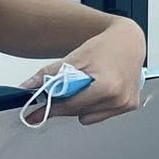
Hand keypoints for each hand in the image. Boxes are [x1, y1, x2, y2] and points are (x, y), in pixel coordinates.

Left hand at [23, 17, 145, 125]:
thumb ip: (50, 74)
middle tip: (62, 91)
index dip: (51, 108)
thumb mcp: (75, 57)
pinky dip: (95, 105)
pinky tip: (99, 90)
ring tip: (87, 87)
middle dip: (66, 104)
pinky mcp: (130, 105)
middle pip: (78, 113)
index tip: (35, 116)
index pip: (70, 106)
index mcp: (107, 87)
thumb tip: (28, 86)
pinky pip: (102, 114)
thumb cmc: (107, 46)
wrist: (130, 41)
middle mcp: (119, 99)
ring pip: (88, 117)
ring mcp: (126, 104)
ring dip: (81, 106)